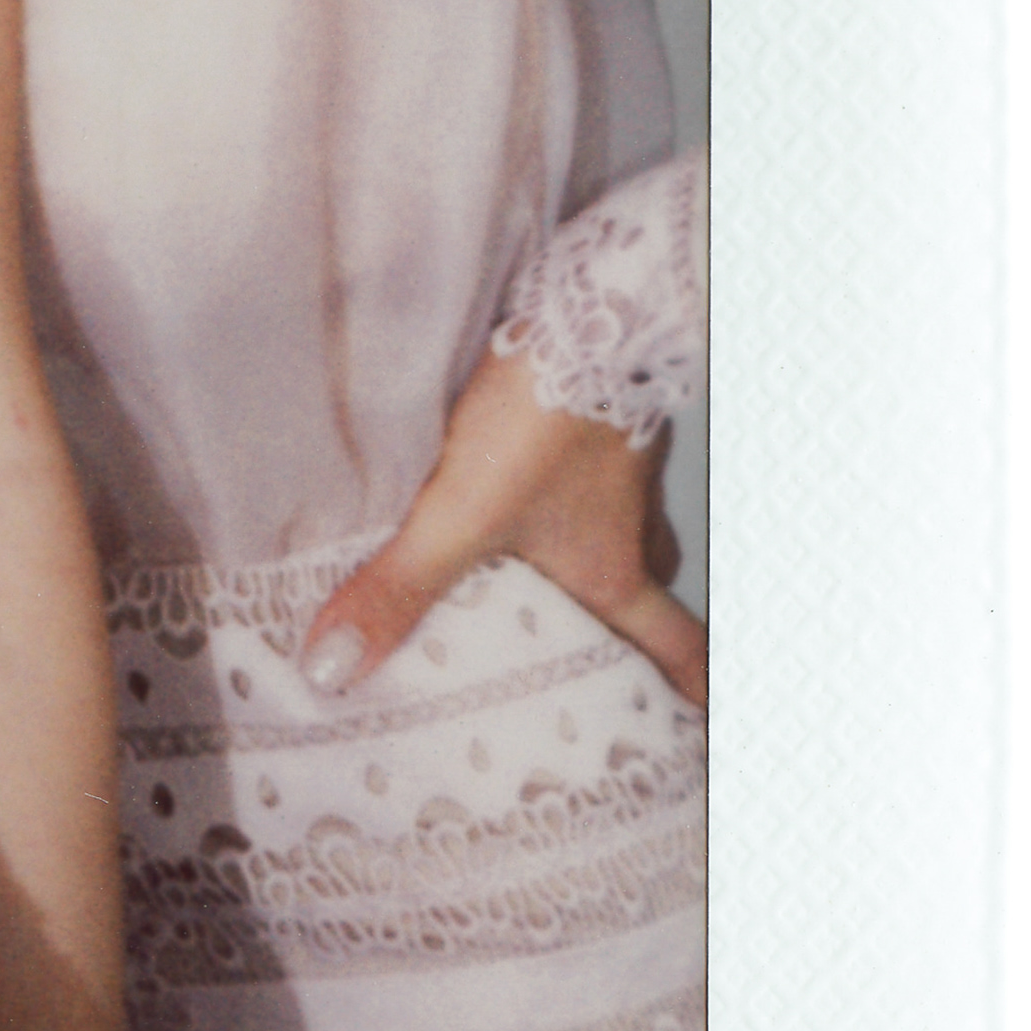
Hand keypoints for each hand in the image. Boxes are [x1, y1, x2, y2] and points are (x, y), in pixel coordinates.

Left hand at [300, 344, 705, 710]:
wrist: (587, 302)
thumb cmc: (545, 414)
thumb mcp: (460, 514)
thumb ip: (399, 589)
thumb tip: (335, 669)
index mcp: (616, 570)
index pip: (678, 649)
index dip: (690, 694)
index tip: (695, 727)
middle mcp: (632, 526)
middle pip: (652, 593)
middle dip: (633, 630)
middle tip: (604, 658)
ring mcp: (623, 465)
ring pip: (627, 531)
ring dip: (598, 555)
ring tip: (544, 570)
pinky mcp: (599, 411)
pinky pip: (596, 471)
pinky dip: (571, 489)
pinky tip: (520, 475)